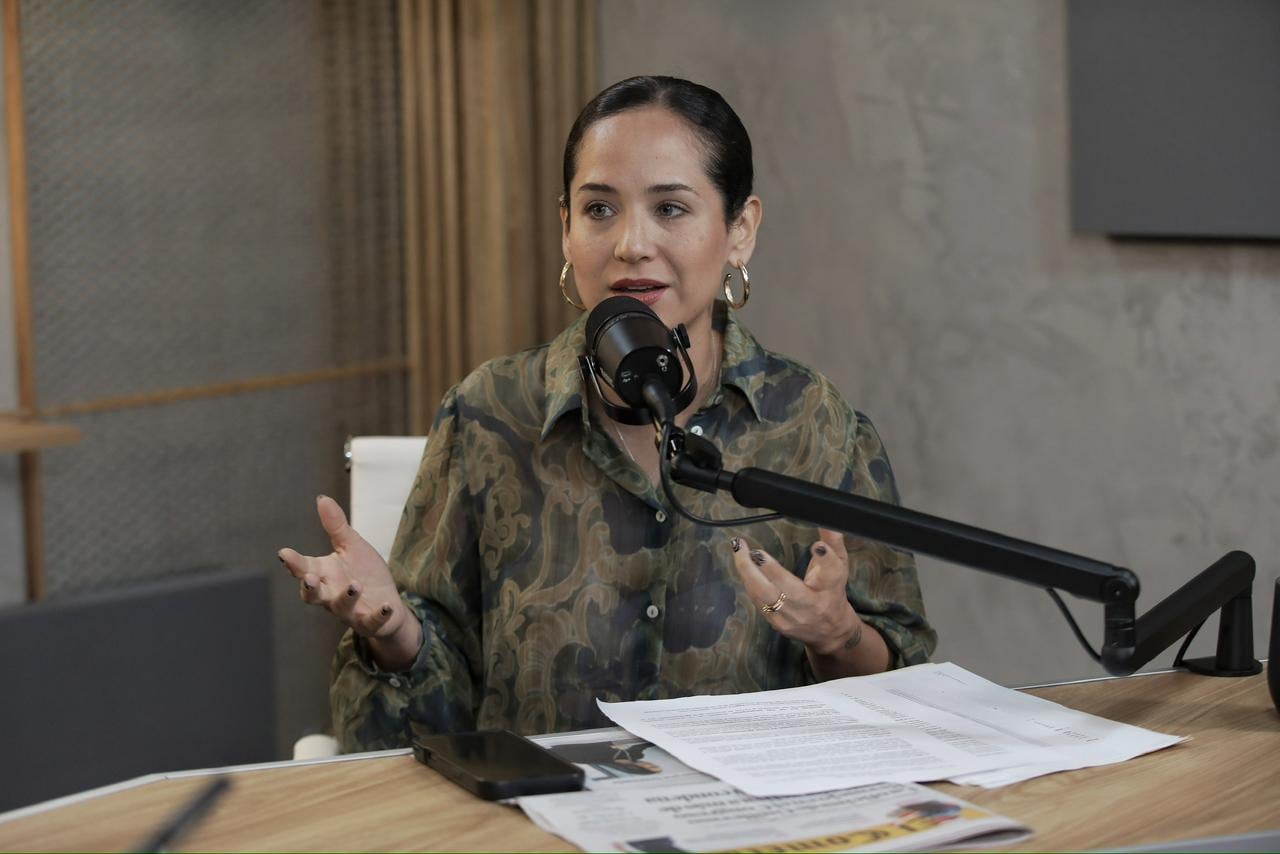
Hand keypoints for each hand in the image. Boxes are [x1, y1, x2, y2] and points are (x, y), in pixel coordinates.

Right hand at [278, 495, 421, 669]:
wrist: (387, 603)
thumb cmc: (364, 573)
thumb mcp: (351, 546)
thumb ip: (336, 527)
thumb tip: (321, 498)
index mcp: (324, 574)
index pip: (304, 569)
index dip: (294, 564)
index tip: (284, 554)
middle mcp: (331, 595)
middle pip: (313, 595)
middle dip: (309, 588)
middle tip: (308, 578)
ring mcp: (350, 611)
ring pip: (341, 608)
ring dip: (347, 597)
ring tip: (356, 584)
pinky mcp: (370, 622)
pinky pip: (372, 622)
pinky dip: (378, 615)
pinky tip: (386, 605)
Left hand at [729, 528, 889, 676]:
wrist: (828, 631)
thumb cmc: (832, 592)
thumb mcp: (840, 566)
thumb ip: (833, 542)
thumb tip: (828, 520)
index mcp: (831, 587)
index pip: (831, 573)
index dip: (825, 558)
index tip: (816, 546)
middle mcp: (812, 605)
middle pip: (788, 589)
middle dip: (767, 568)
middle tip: (751, 549)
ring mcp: (793, 617)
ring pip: (765, 595)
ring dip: (748, 571)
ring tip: (739, 549)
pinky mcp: (778, 624)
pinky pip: (758, 601)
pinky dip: (749, 581)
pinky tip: (743, 565)